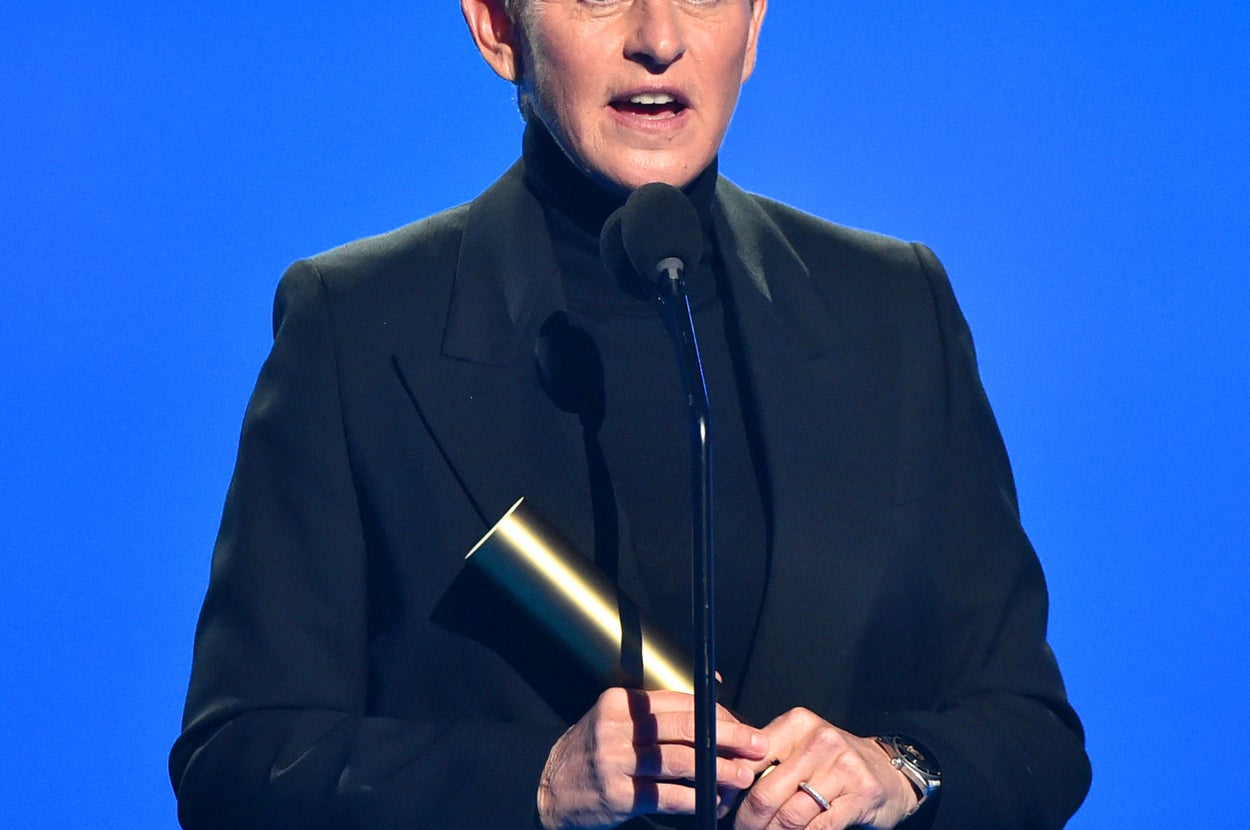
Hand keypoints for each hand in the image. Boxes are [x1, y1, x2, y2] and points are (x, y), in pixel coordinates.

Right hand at [536, 687, 770, 829]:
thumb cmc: (594, 754)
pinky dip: (695, 799)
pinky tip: (712, 801)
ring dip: (718, 769)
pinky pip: (666, 795)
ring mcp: (615, 761)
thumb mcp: (616, 723)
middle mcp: (617, 727)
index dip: (717, 714)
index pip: (680, 702)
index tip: (742, 725)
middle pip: (685, 727)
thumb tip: (713, 703)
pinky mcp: (617, 795)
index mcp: (621, 703)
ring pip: (680, 761)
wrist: (551, 790)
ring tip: (743, 775)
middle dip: (728, 736)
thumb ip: (656, 714)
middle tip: (757, 744)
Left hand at [733, 708, 917, 829]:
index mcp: (798, 724)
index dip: (733, 789)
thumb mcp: (801, 747)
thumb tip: (727, 786)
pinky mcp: (860, 795)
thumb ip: (768, 760)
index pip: (751, 758)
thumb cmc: (836, 762)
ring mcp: (842, 767)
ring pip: (790, 815)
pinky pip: (819, 827)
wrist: (889, 769)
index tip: (724, 807)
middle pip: (767, 792)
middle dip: (749, 821)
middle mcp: (820, 740)